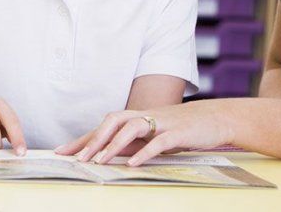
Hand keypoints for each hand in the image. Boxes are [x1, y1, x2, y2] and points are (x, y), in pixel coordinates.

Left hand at [54, 99, 232, 165]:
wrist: (217, 118)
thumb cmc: (185, 128)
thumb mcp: (156, 135)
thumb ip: (134, 142)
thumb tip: (108, 156)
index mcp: (140, 118)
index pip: (106, 126)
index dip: (84, 138)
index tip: (62, 151)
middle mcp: (147, 117)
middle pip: (114, 120)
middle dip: (94, 139)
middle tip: (78, 159)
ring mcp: (162, 122)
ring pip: (132, 127)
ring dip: (113, 145)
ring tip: (99, 161)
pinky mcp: (178, 132)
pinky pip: (158, 141)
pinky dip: (144, 151)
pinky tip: (132, 163)